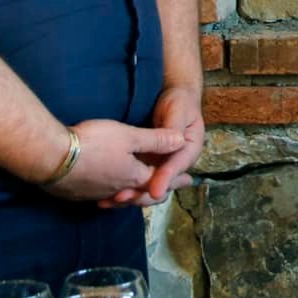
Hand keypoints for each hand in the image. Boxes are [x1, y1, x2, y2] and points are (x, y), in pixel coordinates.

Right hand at [43, 119, 188, 202]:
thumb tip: (181, 141)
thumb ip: (156, 140)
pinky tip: (107, 192)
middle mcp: (117, 189)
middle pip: (141, 193)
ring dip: (133, 195)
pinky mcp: (78, 193)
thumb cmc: (93, 143)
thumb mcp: (129, 136)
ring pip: (121, 196)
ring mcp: (96, 193)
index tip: (188, 181)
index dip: (174, 178)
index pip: (160, 179)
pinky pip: (102, 196)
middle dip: (155, 191)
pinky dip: (112, 195)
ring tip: (138, 194)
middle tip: (166, 192)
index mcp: (133, 176)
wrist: (50, 157)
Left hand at [99, 84, 204, 207]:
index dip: (165, 179)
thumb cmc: (179, 102)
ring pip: (148, 186)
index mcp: (189, 150)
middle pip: (162, 183)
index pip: (176, 167)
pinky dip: (124, 187)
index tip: (154, 191)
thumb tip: (176, 141)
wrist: (173, 97)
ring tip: (112, 199)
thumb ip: (174, 127)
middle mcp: (175, 162)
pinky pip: (138, 180)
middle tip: (123, 197)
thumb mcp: (179, 111)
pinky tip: (107, 196)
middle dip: (143, 193)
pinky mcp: (147, 164)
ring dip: (132, 194)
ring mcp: (161, 164)